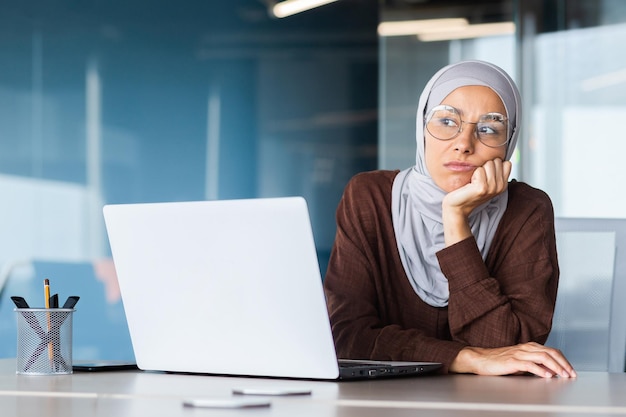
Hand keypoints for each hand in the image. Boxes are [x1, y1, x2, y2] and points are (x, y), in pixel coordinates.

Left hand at [441, 158, 511, 245]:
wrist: (457, 207)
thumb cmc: (469, 192)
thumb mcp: (486, 182)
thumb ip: (495, 171)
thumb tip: (499, 157)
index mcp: (503, 185)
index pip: (507, 163)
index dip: (493, 165)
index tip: (485, 174)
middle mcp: (500, 187)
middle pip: (496, 161)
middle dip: (485, 166)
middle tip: (478, 179)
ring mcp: (492, 188)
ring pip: (489, 164)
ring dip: (479, 170)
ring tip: (474, 181)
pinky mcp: (482, 188)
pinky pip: (479, 170)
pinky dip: (473, 174)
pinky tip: (470, 184)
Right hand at [450, 342, 576, 377]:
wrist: (481, 359)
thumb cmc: (499, 361)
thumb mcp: (520, 362)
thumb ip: (535, 364)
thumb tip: (550, 371)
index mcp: (529, 347)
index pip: (552, 351)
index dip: (564, 360)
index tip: (571, 370)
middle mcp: (526, 348)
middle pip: (551, 352)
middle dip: (564, 364)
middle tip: (572, 374)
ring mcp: (519, 353)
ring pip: (543, 357)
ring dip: (556, 367)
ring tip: (563, 375)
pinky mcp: (512, 361)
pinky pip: (529, 364)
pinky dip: (540, 370)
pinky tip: (546, 376)